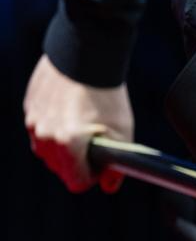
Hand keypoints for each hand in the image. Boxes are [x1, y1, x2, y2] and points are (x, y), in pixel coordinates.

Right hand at [24, 54, 134, 192]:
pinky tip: (72, 110)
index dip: (93, 176)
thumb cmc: (108, 94)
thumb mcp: (122, 132)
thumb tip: (110, 186)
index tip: (103, 161)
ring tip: (84, 122)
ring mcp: (33, 121)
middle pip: (61, 169)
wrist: (87, 54)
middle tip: (97, 139)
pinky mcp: (29, 108)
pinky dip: (55, 127)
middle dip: (79, 161)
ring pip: (48, 150)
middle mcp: (44, 136)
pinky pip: (40, 130)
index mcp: (67, 145)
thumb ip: (116, 165)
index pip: (77, 183)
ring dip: (65, 145)